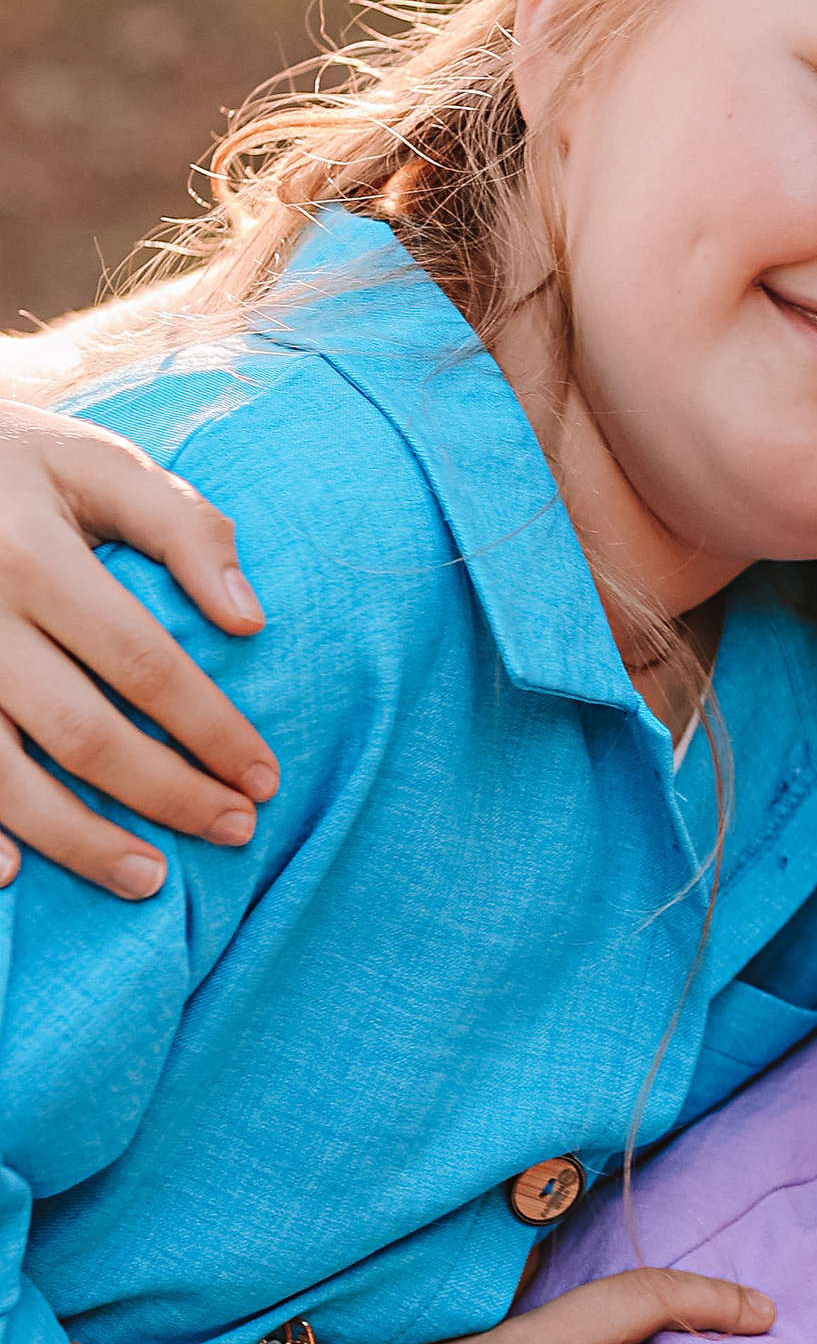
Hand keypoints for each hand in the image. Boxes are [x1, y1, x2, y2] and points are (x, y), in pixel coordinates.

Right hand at [0, 400, 276, 896]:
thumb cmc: (17, 463)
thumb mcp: (98, 466)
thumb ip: (183, 527)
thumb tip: (250, 619)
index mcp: (33, 554)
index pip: (144, 664)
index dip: (211, 730)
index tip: (263, 777)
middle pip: (81, 734)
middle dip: (165, 795)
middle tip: (233, 832)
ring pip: (2, 776)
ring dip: (77, 841)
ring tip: (149, 880)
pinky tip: (12, 874)